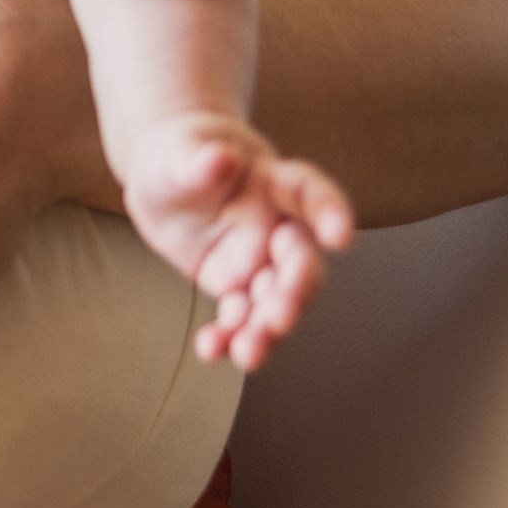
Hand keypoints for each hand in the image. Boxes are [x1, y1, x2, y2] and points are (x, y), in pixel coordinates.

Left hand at [124, 112, 352, 369]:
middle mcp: (277, 226)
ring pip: (275, 299)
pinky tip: (211, 351)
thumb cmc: (180, 154)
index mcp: (274, 183)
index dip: (331, 213)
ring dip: (266, 330)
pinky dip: (229, 335)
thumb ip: (202, 160)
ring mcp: (260, 260)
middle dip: (294, 293)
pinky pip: (239, 316)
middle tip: (278, 319)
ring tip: (247, 355)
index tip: (341, 237)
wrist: (166, 177)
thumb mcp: (180, 153)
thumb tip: (221, 156)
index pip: (311, 193)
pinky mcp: (236, 285)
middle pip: (299, 262)